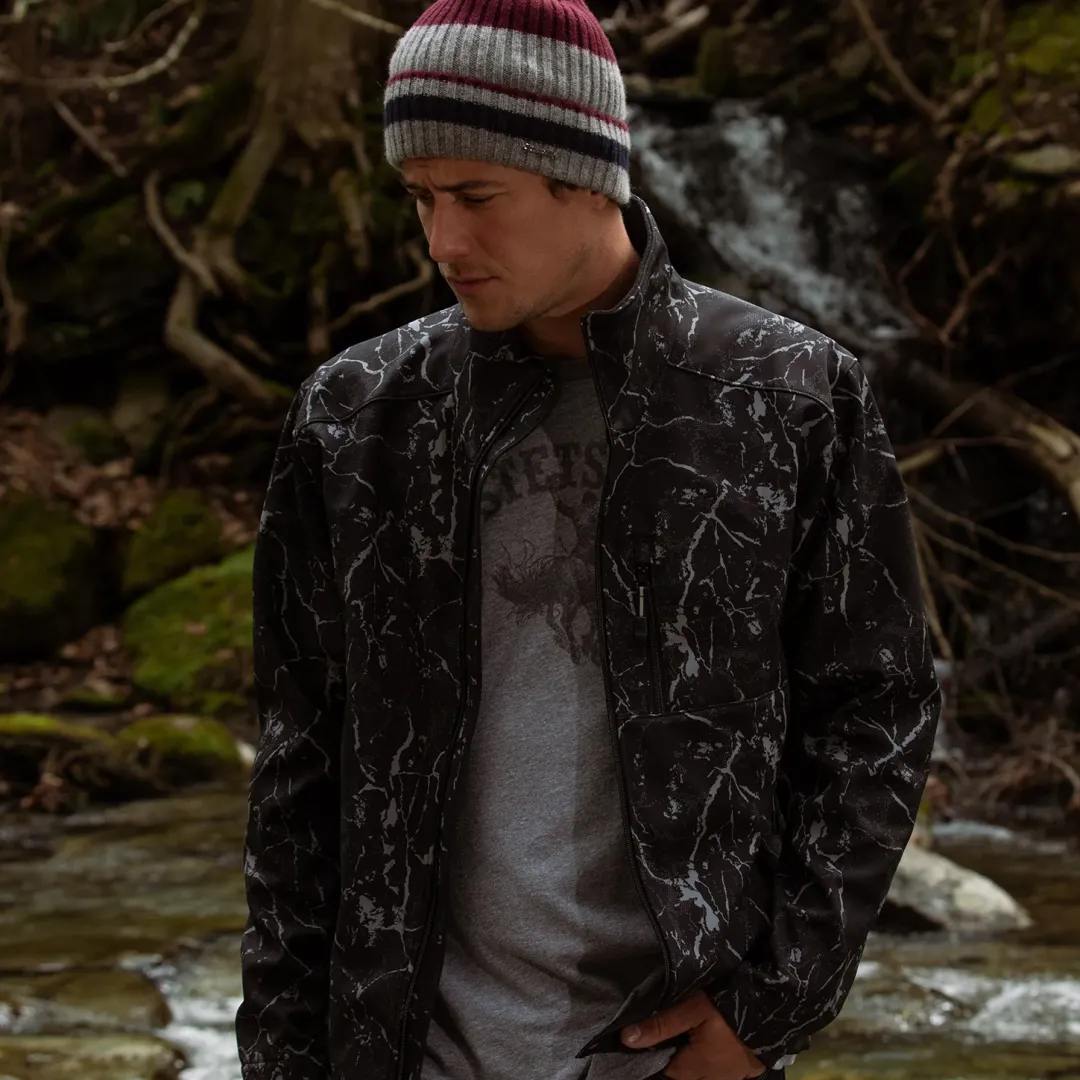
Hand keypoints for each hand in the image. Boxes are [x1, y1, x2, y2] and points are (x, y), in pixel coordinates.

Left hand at [619, 990, 765, 1079]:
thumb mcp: (693, 1009)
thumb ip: (661, 1025)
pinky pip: (719, 1071)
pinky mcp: (745, 1071)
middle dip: (676, 1059)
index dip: (655, 1054)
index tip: (648, 1039)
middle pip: (683, 1074)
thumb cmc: (730, 1008)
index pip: (664, 1070)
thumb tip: (626, 1039)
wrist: (774, 1009)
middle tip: (675, 1034)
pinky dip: (711, 1062)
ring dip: (694, 1061)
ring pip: (701, 1073)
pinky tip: (711, 1044)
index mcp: (695, 1069)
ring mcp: (730, 1078)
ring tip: (692, 1038)